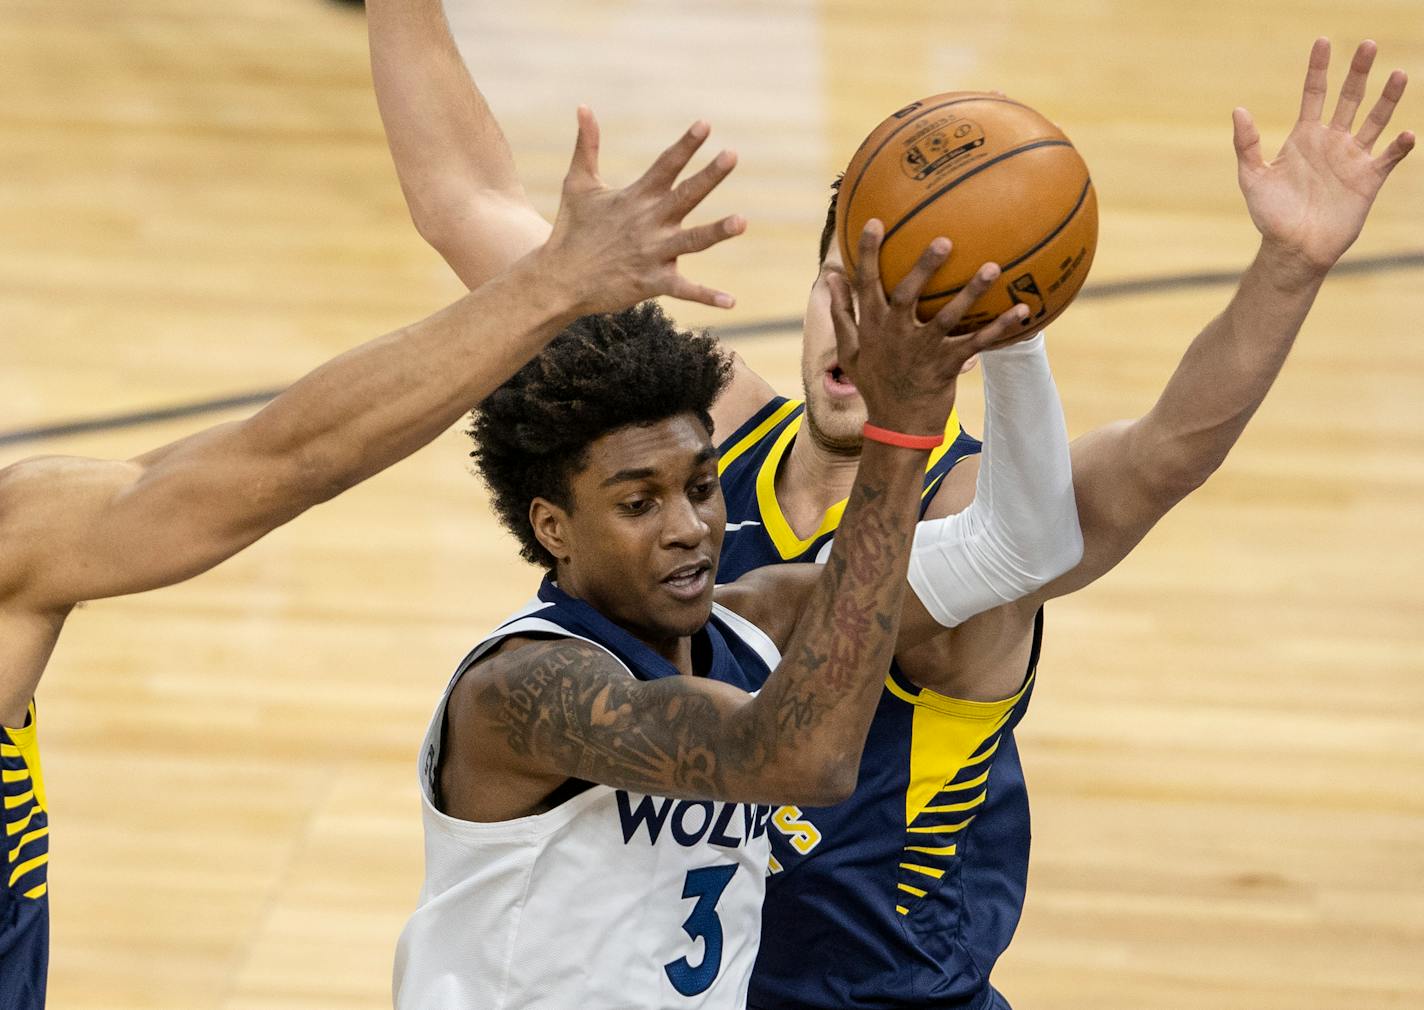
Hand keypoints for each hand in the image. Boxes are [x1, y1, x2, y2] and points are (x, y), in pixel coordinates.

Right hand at [536, 107, 745, 315]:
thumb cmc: (571, 229)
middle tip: (731, 155)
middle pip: (685, 195)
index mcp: (636, 197)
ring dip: (716, 232)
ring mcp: (652, 253)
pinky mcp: (652, 282)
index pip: (665, 165)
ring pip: (691, 240)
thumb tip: (583, 105)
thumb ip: (587, 145)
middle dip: (709, 175)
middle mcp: (648, 222)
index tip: (706, 124)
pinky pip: (684, 289)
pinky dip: (706, 296)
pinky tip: (730, 302)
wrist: (559, 279)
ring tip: (742, 222)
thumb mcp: (578, 184)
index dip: (685, 145)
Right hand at [828, 221, 1030, 436]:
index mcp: (873, 326)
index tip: (875, 222)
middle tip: (943, 240)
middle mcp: (897, 335)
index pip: (867, 284)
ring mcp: (923, 351)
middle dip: (924, 267)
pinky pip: (978, 342)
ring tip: (992, 268)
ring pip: (949, 316)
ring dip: (971, 292)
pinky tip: (1023, 310)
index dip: (869, 253)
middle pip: (908, 294)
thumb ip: (842, 313)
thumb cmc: (875, 385)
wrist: (896, 428)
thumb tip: (830, 277)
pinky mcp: (947, 365)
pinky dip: (1001, 327)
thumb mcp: (850, 351)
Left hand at [1234, 38, 1413, 277]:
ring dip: (1388, 98)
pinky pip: (1388, 157)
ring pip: (1375, 120)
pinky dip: (1398, 146)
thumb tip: (1238, 110)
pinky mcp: (1368, 179)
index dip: (1318, 69)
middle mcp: (1331, 141)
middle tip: (1368, 44)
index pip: (1314, 94)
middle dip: (1358, 72)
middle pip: (1349, 98)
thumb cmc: (1270, 215)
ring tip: (1399, 74)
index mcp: (1304, 137)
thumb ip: (1246, 144)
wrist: (1293, 248)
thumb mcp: (1252, 177)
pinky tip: (1405, 134)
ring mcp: (1352, 158)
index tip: (1323, 41)